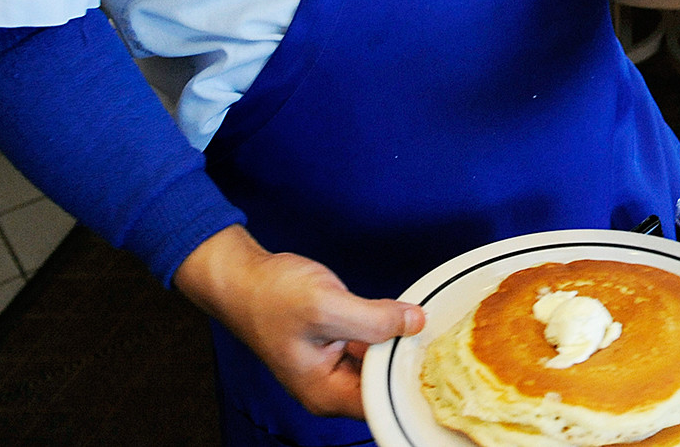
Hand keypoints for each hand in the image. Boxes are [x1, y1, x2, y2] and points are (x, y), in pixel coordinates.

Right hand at [174, 225, 424, 418]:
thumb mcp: (326, 305)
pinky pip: (370, 347)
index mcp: (325, 394)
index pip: (382, 402)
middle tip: (437, 335)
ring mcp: (332, 369)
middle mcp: (330, 389)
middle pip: (384, 385)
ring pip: (380, 364)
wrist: (243, 277)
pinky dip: (385, 332)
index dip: (410, 378)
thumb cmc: (271, 296)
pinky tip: (400, 316)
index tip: (435, 355)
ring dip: (398, 344)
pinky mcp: (335, 348)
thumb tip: (415, 322)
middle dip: (408, 360)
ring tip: (423, 323)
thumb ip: (374, 319)